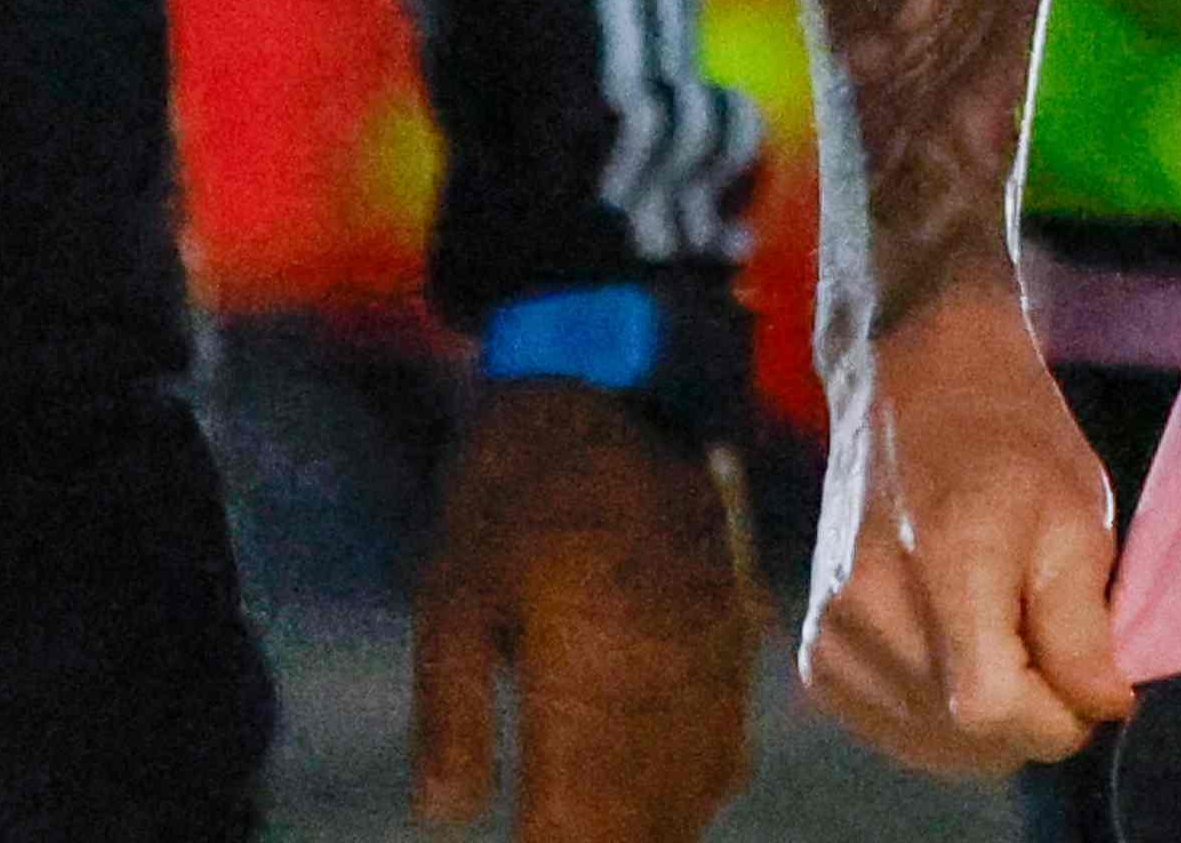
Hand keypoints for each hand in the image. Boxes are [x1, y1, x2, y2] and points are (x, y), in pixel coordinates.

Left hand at [408, 379, 754, 840]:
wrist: (628, 383)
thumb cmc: (517, 483)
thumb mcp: (453, 591)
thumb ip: (452, 716)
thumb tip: (444, 820)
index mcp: (593, 693)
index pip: (573, 836)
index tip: (513, 842)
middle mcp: (667, 702)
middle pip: (638, 833)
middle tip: (541, 830)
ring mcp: (713, 680)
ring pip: (687, 805)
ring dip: (638, 828)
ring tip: (585, 823)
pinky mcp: (736, 653)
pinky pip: (722, 758)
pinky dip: (680, 792)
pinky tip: (642, 790)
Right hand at [802, 283, 1127, 775]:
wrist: (914, 383)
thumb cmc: (1011, 441)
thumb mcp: (1077, 517)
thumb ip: (1084, 630)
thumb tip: (1100, 712)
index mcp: (942, 562)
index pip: (995, 713)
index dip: (1059, 716)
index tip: (1086, 674)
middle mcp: (868, 607)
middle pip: (970, 739)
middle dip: (1031, 716)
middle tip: (1046, 639)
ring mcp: (831, 635)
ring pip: (938, 746)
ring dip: (988, 719)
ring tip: (999, 633)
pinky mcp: (816, 655)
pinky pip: (898, 730)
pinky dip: (941, 714)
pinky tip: (956, 650)